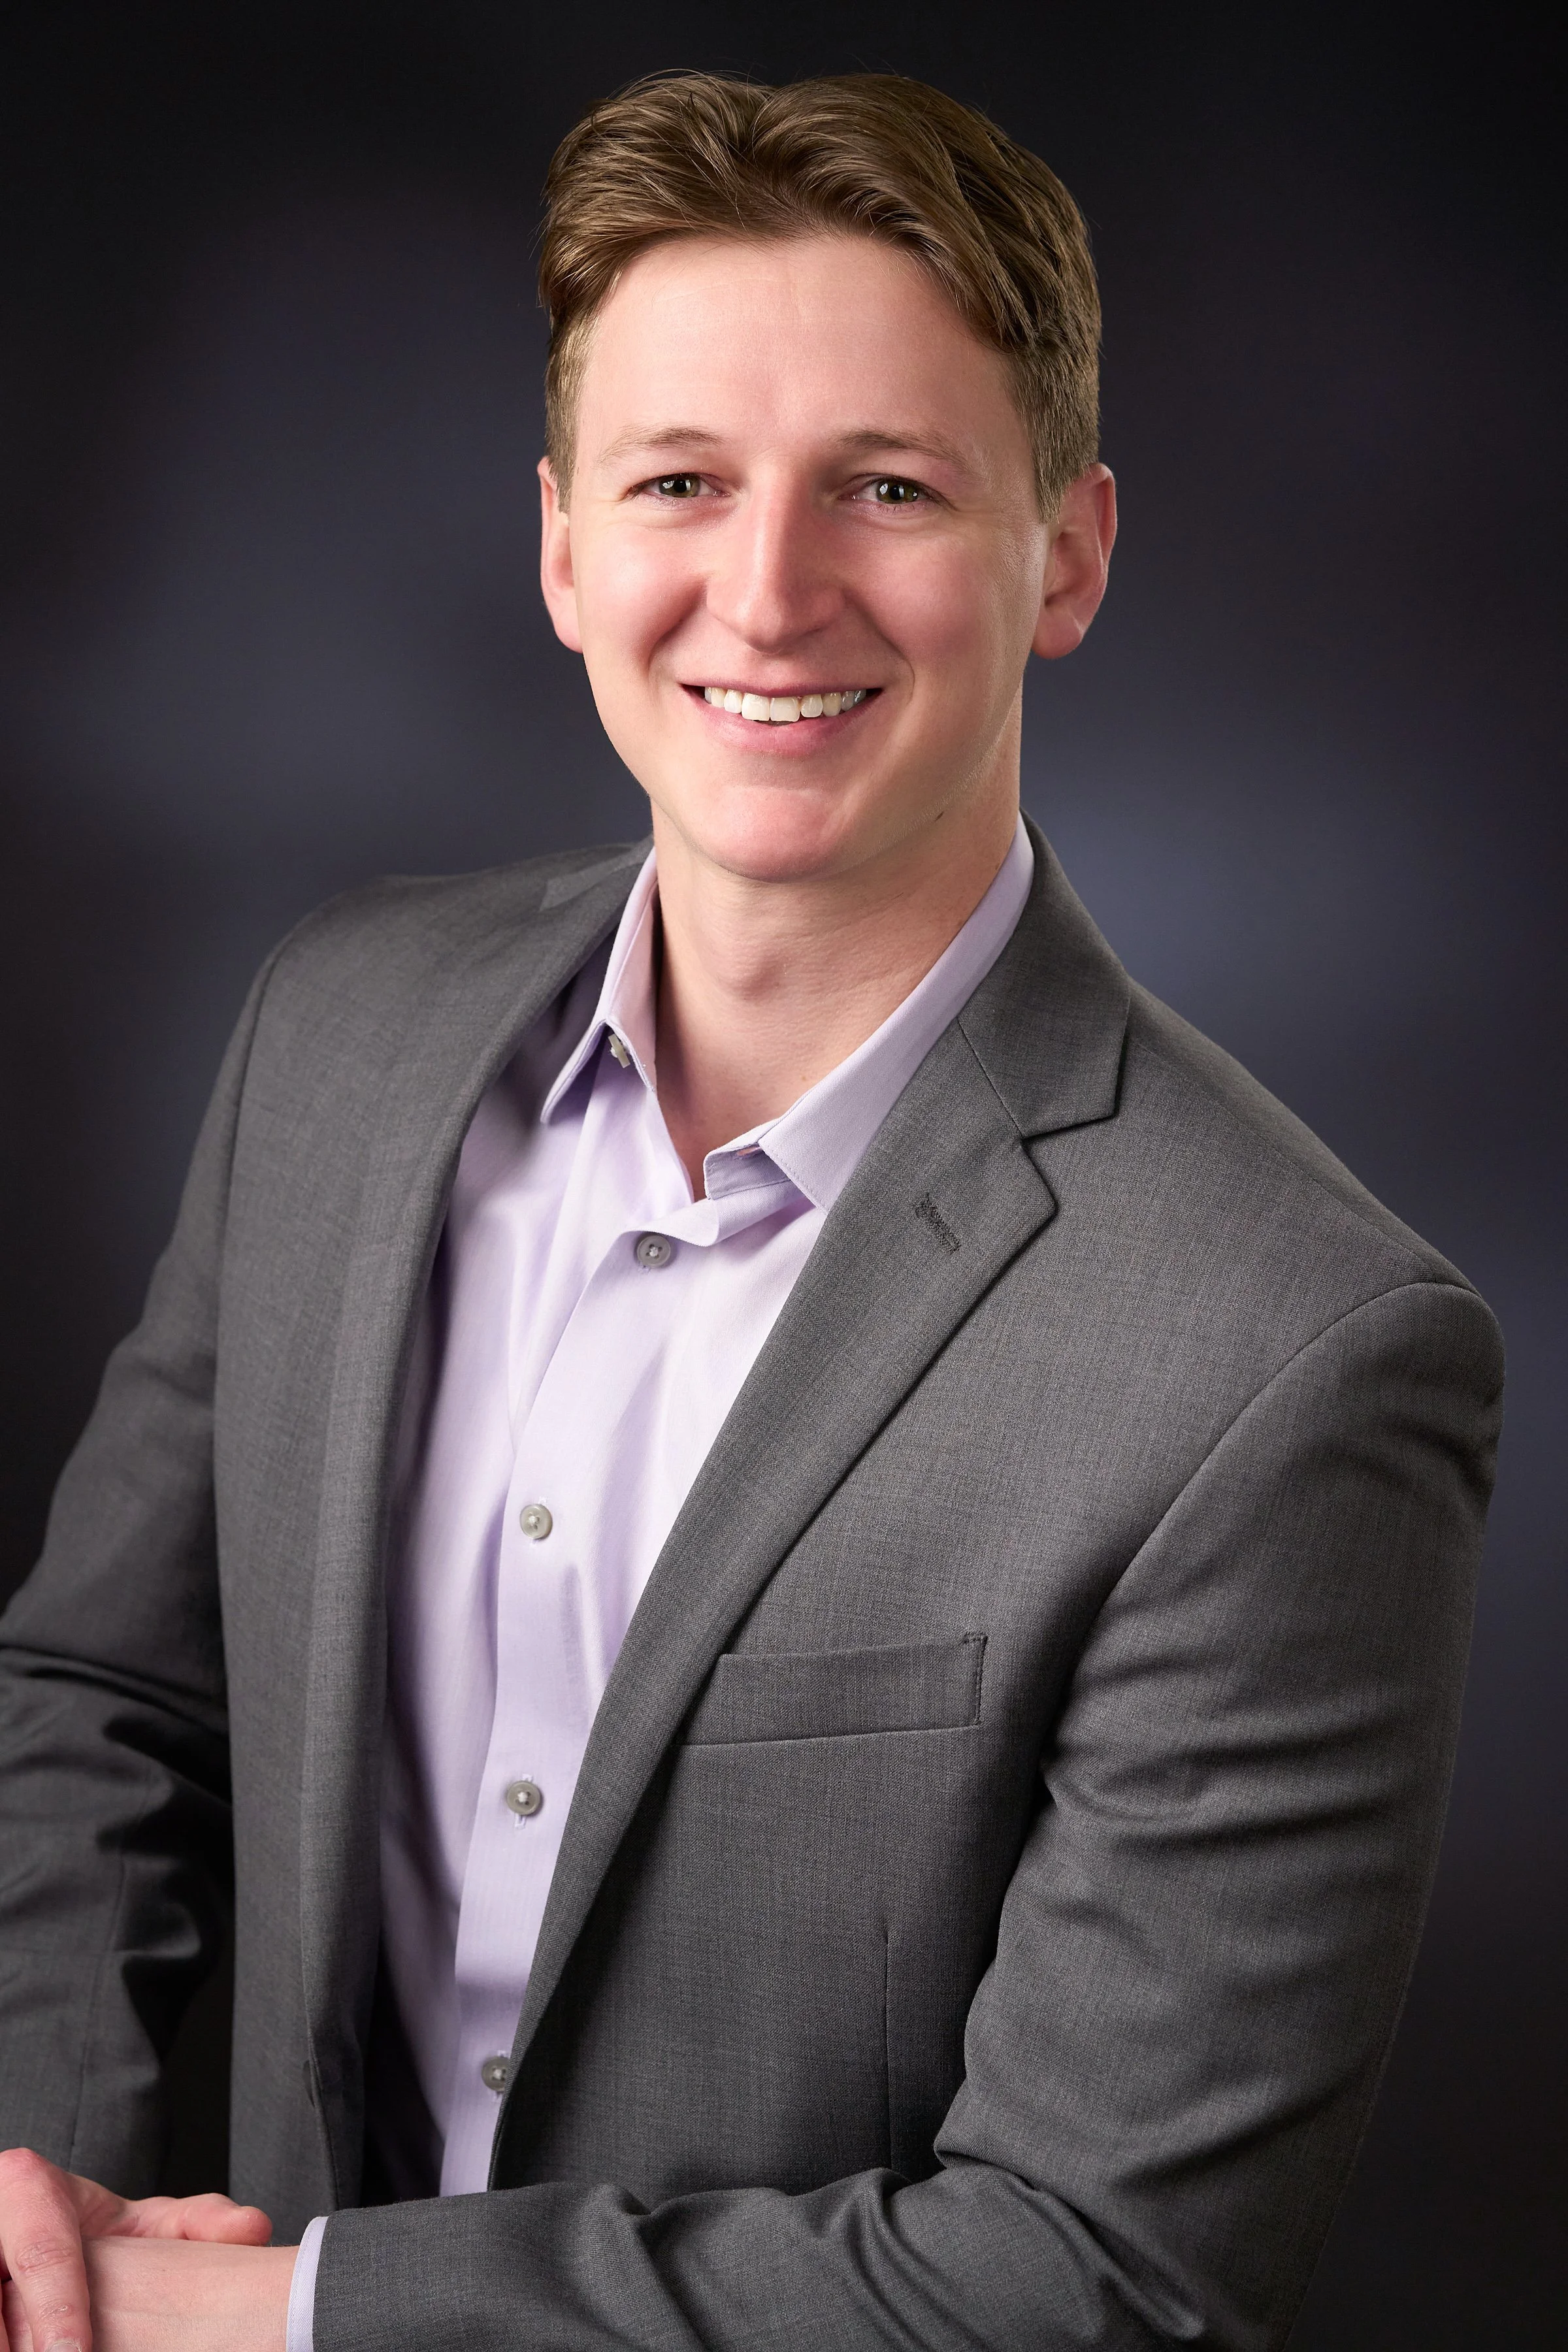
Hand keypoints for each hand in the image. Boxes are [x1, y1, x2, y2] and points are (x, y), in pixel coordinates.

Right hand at [0, 2149, 279, 2351]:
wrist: (28, 2223)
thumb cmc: (87, 2229)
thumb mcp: (138, 2221)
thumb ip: (195, 2224)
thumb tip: (254, 2230)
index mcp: (28, 2187)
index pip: (43, 2255)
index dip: (58, 2310)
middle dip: (19, 2343)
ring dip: (8, 2345)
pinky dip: (4, 2345)